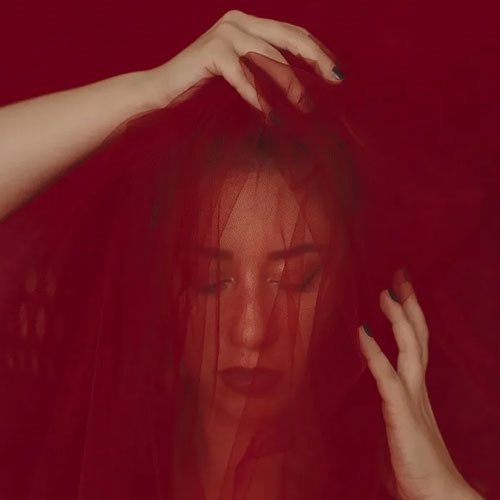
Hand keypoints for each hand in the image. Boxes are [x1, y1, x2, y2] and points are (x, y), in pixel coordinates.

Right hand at [145, 10, 342, 112]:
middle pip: (289, 37)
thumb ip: (263, 66)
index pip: (292, 33)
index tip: (337, 73)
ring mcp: (225, 33)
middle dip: (316, 59)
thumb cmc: (203, 85)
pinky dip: (257, 97)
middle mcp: (239, 21)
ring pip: (269, 57)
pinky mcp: (211, 52)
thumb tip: (299, 84)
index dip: (318, 51)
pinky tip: (271, 116)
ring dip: (291, 84)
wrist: (161, 89)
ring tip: (305, 107)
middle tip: (336, 81)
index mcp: (249, 23)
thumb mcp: (240, 70)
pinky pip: (243, 76)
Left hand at [358, 269, 482, 499]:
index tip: (401, 289)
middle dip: (408, 305)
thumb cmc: (418, 463)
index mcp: (417, 388)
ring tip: (386, 292)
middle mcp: (418, 387)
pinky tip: (363, 333)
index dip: (410, 315)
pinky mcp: (402, 413)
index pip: (416, 342)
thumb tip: (382, 379)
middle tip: (400, 276)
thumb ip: (395, 400)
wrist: (437, 496)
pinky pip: (386, 377)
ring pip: (409, 349)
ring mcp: (412, 398)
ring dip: (398, 318)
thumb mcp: (404, 422)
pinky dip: (375, 352)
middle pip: (417, 337)